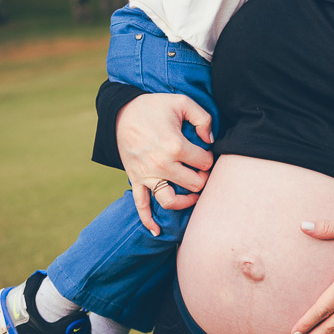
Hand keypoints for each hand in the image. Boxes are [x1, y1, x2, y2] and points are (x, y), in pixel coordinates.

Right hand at [116, 93, 213, 235]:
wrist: (122, 111)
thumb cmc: (155, 106)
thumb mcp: (182, 102)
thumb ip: (203, 118)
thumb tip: (211, 141)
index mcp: (175, 146)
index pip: (204, 163)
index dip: (210, 159)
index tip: (206, 153)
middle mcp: (161, 165)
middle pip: (193, 184)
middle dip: (203, 178)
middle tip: (203, 171)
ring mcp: (147, 175)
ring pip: (171, 201)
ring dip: (186, 201)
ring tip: (194, 195)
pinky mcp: (135, 180)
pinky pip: (141, 206)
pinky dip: (148, 221)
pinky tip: (157, 232)